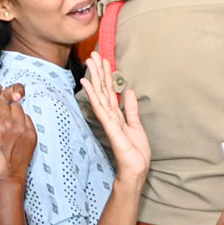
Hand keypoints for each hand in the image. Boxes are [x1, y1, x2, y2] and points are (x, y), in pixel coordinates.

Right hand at [0, 83, 36, 184]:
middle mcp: (6, 123)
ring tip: (7, 122)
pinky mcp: (30, 134)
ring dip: (12, 111)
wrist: (2, 180)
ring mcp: (20, 128)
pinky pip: (26, 117)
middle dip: (2, 103)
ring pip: (17, 107)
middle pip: (5, 99)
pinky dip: (21, 120)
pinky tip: (14, 130)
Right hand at [81, 53, 150, 183]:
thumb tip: (127, 91)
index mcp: (116, 115)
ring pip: (100, 95)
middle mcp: (110, 116)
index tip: (103, 60)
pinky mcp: (110, 127)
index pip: (109, 91)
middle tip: (93, 54)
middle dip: (98, 72)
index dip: (106, 75)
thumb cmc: (134, 152)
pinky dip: (93, 95)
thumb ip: (130, 109)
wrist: (135, 170)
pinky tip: (87, 83)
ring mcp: (108, 121)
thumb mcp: (136, 125)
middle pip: (103, 90)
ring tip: (89, 62)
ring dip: (95, 77)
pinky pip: (101, 108)